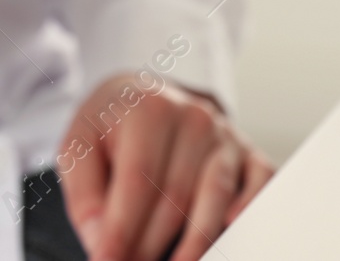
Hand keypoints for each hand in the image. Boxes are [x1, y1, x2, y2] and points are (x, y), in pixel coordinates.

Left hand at [59, 74, 272, 260]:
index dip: (122, 231)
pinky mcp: (247, 151)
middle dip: (149, 244)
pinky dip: (248, 209)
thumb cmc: (111, 126)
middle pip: (175, 197)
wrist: (144, 96)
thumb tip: (100, 239)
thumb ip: (84, 193)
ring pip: (215, 198)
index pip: (137, 182)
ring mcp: (225, 135)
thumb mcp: (80, 146)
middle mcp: (194, 118)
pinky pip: (259, 183)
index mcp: (149, 110)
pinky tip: (228, 231)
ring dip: (192, 244)